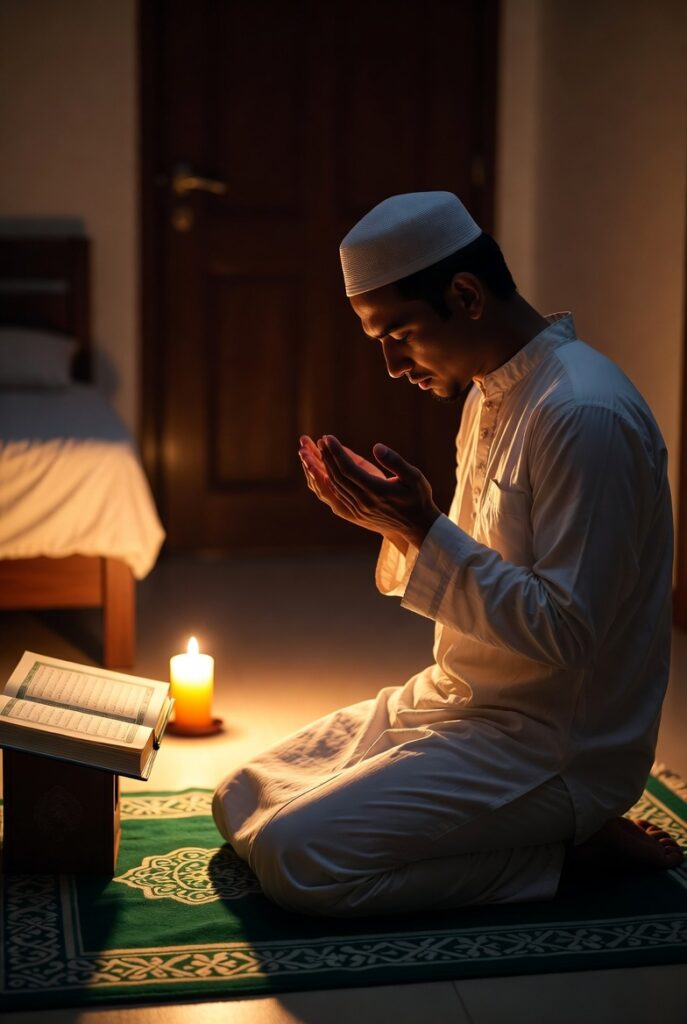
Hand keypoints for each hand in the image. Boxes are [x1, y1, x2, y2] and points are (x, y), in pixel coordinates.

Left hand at [301, 434, 440, 546]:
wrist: (417, 527)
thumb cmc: (418, 498)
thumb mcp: (414, 476)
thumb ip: (395, 461)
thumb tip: (377, 447)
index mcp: (376, 491)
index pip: (348, 469)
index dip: (336, 452)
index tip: (328, 438)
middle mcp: (363, 502)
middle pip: (337, 476)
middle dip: (325, 457)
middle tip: (317, 441)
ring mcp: (357, 510)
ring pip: (333, 486)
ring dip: (321, 469)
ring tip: (311, 453)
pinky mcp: (355, 514)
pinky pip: (335, 496)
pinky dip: (326, 482)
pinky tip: (321, 471)